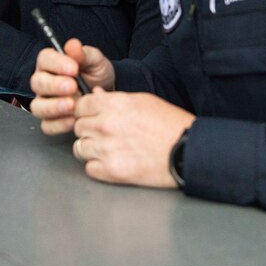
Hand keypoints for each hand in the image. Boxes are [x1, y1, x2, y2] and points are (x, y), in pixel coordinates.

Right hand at [29, 38, 115, 134]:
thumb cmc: (97, 75)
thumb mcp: (95, 61)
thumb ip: (84, 54)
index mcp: (51, 63)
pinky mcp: (51, 120)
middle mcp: (44, 82)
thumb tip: (73, 45)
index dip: (56, 63)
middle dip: (55, 86)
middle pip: (38, 83)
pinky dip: (59, 124)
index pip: (45, 59)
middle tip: (73, 87)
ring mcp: (45, 102)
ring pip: (38, 106)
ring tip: (73, 105)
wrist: (107, 96)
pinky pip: (47, 125)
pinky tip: (73, 119)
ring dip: (54, 107)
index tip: (73, 68)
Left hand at [70, 91, 194, 188]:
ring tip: (108, 150)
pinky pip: (89, 168)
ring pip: (79, 148)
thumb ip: (114, 98)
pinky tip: (112, 162)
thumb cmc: (170, 125)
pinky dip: (97, 167)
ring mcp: (106, 149)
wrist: (188, 152)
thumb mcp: (143, 101)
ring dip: (91, 149)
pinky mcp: (111, 171)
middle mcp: (105, 125)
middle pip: (78, 126)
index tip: (91, 116)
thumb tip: (95, 94)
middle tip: (104, 134)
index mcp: (113, 104)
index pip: (80, 105)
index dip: (85, 111)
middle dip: (88, 130)